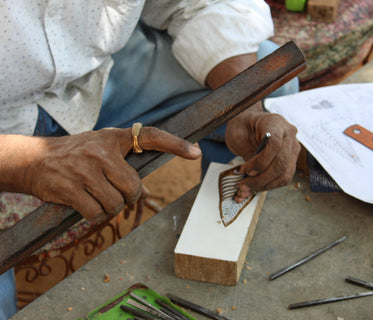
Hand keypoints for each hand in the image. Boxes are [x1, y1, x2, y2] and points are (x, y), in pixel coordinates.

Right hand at [19, 127, 200, 219]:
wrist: (34, 159)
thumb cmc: (76, 154)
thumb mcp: (101, 145)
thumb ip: (124, 158)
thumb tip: (145, 191)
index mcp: (114, 138)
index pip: (151, 136)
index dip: (175, 144)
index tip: (195, 152)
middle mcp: (102, 151)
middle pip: (133, 187)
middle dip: (127, 197)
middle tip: (114, 193)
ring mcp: (85, 170)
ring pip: (115, 204)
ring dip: (109, 208)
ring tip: (95, 196)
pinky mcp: (71, 188)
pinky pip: (96, 214)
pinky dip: (94, 215)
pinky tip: (84, 204)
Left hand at [225, 104, 299, 201]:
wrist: (248, 124)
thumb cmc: (243, 126)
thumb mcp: (238, 135)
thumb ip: (247, 154)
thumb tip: (249, 179)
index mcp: (275, 123)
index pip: (275, 144)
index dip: (261, 161)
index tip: (246, 170)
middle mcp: (288, 135)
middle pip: (282, 162)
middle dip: (262, 178)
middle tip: (243, 185)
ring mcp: (293, 148)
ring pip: (285, 174)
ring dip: (265, 185)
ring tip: (247, 188)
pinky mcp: (291, 160)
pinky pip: (283, 177)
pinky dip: (268, 185)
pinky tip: (254, 187)